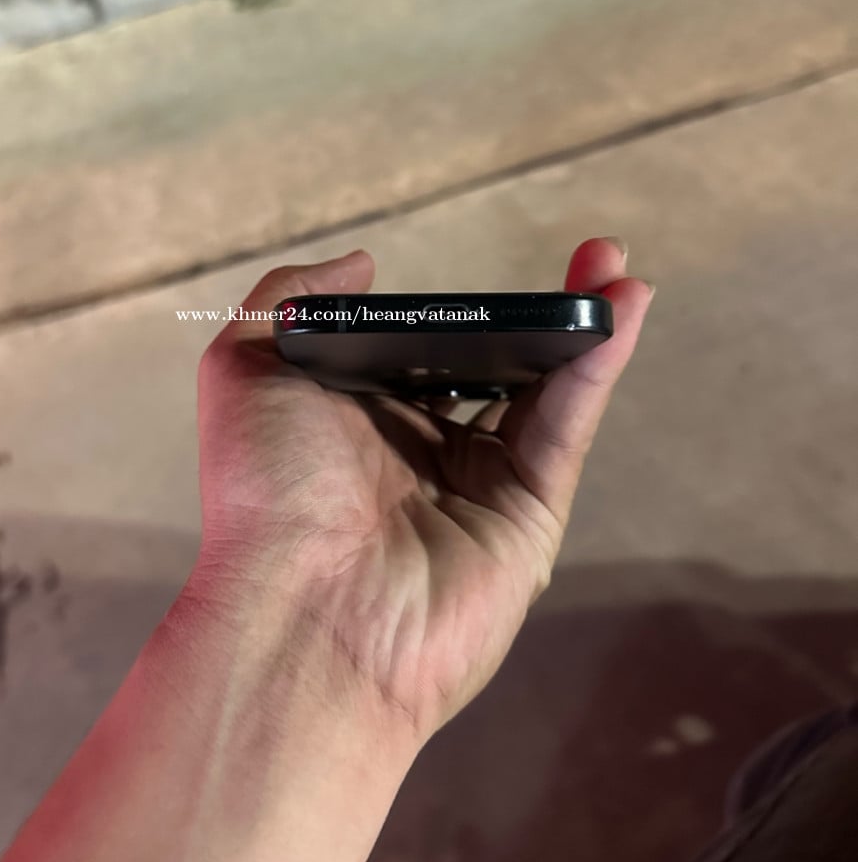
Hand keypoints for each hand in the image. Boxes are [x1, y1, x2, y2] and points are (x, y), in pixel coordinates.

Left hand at [192, 239, 654, 746]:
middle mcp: (422, 454)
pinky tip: (619, 310)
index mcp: (358, 423)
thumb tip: (362, 265)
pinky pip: (564, 428)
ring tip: (617, 263)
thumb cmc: (264, 490)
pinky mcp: (526, 516)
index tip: (488, 265)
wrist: (303, 607)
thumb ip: (290, 299)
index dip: (463, 311)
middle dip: (541, 314)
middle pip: (498, 368)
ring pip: (545, 392)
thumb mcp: (244, 368)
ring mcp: (479, 487)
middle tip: (588, 254)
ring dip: (586, 326)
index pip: (423, 354)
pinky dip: (596, 368)